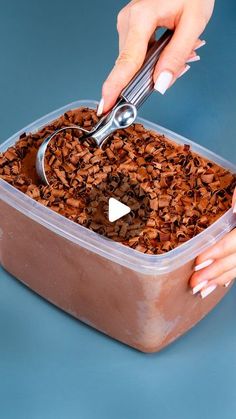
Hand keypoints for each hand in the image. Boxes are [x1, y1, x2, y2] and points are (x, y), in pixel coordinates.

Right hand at [97, 0, 214, 114]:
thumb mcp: (193, 23)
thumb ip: (177, 56)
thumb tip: (161, 83)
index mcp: (141, 17)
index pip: (126, 61)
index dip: (115, 87)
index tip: (107, 105)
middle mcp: (128, 21)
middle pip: (131, 65)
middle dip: (152, 75)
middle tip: (181, 65)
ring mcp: (127, 24)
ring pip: (135, 61)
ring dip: (156, 65)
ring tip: (183, 49)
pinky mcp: (130, 27)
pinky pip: (137, 53)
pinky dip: (153, 57)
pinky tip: (170, 47)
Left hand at [190, 189, 235, 297]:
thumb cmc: (232, 187)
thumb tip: (234, 209)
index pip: (235, 242)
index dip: (217, 252)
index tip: (199, 261)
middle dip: (214, 272)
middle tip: (194, 282)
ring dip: (220, 279)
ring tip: (201, 290)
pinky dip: (229, 276)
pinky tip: (217, 284)